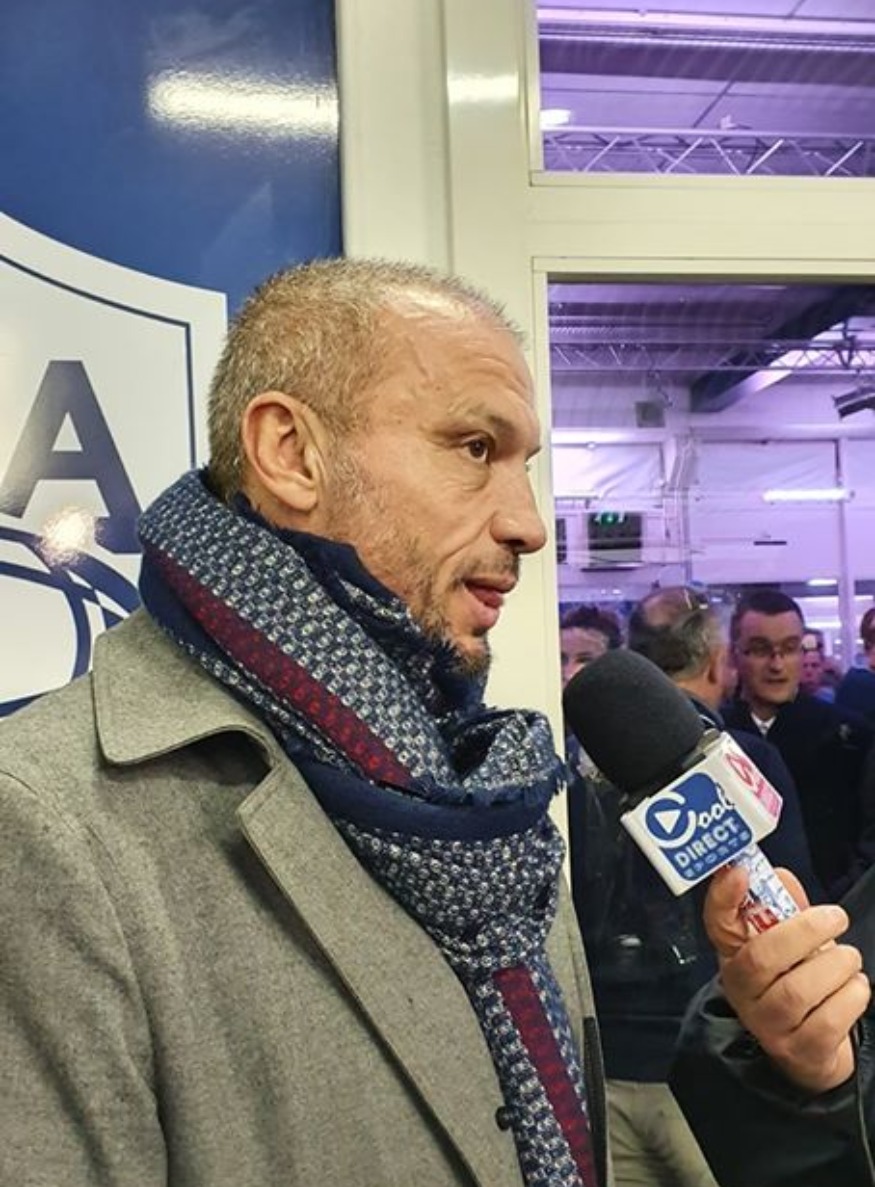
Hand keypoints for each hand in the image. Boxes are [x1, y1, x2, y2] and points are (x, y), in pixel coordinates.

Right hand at [703, 865, 870, 1092]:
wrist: (811, 1047)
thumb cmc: (798, 980)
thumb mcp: (790, 941)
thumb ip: (786, 907)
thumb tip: (781, 876)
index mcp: (734, 954)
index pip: (716, 922)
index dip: (723, 896)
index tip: (741, 872)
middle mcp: (743, 990)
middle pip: (762, 958)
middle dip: (805, 931)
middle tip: (836, 917)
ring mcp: (768, 1024)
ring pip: (798, 991)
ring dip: (835, 966)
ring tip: (849, 958)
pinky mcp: (799, 1051)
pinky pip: (827, 1021)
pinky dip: (850, 997)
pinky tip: (854, 986)